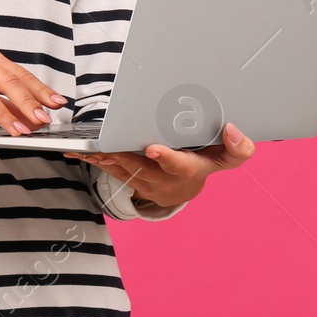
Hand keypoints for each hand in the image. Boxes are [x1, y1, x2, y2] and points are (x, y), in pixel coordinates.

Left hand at [64, 122, 257, 207]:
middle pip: (142, 168)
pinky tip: (78, 152)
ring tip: (86, 148)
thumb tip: (234, 129)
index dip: (168, 158)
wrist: (185, 188)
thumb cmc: (207, 162)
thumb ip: (238, 149)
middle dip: (123, 157)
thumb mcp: (227, 158)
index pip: (181, 164)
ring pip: (122, 171)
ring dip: (103, 160)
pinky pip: (112, 172)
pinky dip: (96, 161)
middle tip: (105, 146)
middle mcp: (167, 180)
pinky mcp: (131, 182)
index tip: (153, 148)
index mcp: (190, 169)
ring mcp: (147, 184)